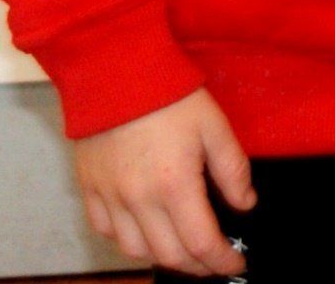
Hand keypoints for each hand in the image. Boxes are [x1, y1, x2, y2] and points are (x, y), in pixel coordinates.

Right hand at [72, 88, 253, 276]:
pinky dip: (128, 241)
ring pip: (136, 251)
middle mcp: (138, 200)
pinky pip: (105, 231)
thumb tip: (244, 204)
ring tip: (184, 251)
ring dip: (164, 258)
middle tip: (215, 262)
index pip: (202, 243)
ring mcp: (109, 197)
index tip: (237, 264)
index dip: (223, 261)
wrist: (115, 70)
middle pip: (170, 256)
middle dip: (199, 267)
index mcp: (174, 185)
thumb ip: (233, 170)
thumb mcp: (215, 126)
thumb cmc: (169, 94)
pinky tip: (145, 233)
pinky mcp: (89, 188)